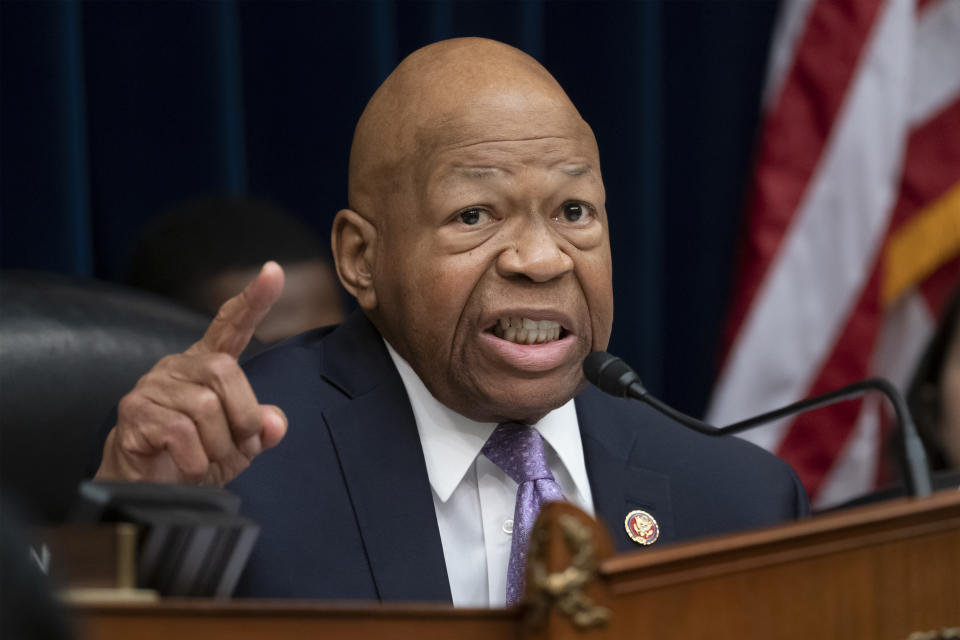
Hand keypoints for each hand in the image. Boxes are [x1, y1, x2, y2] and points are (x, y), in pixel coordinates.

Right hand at [95, 262, 288, 485]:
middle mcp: (178, 366)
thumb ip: (262, 428)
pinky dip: (196, 460)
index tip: (274, 271)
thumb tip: (274, 423)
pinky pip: (180, 433)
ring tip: (207, 460)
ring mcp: (152, 385)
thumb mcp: (241, 444)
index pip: (231, 324)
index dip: (254, 299)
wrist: (149, 490)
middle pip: (224, 372)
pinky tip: (188, 468)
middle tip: (239, 445)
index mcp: (208, 365)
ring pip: (204, 407)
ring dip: (217, 446)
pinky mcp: (134, 411)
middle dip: (243, 416)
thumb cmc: (196, 457)